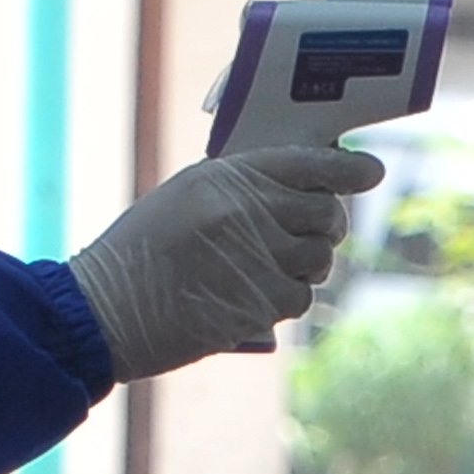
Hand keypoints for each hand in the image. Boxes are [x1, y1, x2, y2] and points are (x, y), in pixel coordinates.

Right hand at [63, 145, 385, 380]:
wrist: (104, 310)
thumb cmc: (138, 255)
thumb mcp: (183, 200)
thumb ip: (238, 192)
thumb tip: (301, 196)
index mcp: (225, 176)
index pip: (306, 163)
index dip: (347, 169)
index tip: (370, 172)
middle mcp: (246, 209)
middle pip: (325, 213)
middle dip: (326, 226)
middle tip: (309, 236)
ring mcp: (256, 255)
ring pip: (318, 259)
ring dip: (305, 267)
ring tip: (268, 272)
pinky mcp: (258, 299)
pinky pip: (299, 297)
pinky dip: (285, 300)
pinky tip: (253, 298)